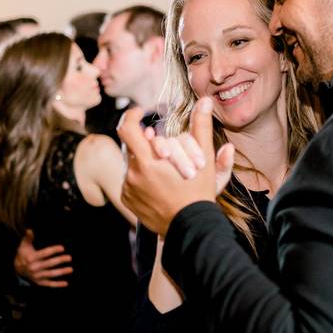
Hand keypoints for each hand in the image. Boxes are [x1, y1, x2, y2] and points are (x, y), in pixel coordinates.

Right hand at [13, 229, 71, 287]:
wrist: (18, 269)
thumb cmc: (24, 254)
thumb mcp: (24, 246)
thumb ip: (28, 238)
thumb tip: (30, 230)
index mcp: (31, 258)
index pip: (44, 254)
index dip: (53, 250)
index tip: (62, 248)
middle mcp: (34, 268)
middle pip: (49, 264)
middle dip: (60, 260)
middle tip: (69, 258)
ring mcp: (37, 276)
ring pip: (51, 274)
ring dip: (61, 272)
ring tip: (71, 269)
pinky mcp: (39, 282)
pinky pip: (49, 284)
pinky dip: (57, 284)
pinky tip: (66, 283)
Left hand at [118, 98, 224, 234]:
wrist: (191, 229)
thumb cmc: (199, 194)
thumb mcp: (204, 159)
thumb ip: (202, 128)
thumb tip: (205, 102)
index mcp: (147, 162)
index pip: (127, 128)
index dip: (132, 116)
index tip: (141, 112)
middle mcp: (133, 174)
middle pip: (132, 145)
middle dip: (147, 141)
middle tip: (163, 147)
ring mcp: (128, 188)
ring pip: (132, 162)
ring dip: (145, 159)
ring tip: (165, 167)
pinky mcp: (128, 199)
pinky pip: (130, 180)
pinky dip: (142, 177)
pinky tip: (159, 184)